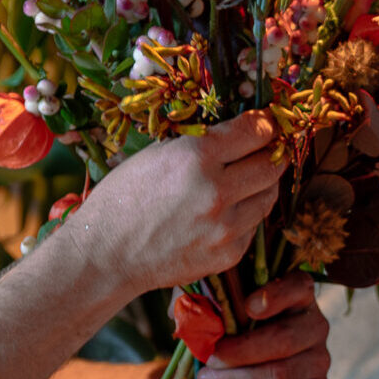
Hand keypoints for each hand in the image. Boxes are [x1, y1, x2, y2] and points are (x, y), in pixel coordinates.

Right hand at [79, 114, 283, 301]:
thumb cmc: (123, 198)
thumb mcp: (156, 154)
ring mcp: (226, 227)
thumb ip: (200, 143)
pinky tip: (222, 212)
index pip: (256, 131)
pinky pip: (253, 226)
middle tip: (266, 149)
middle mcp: (217, 191)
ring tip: (243, 181)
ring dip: (261, 185)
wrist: (106, 255)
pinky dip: (245, 215)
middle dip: (272, 152)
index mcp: (196, 157)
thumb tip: (238, 132)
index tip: (268, 123)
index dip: (267, 124)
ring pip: (269, 196)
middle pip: (272, 164)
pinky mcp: (229, 254)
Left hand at [195, 272, 331, 378]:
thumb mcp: (217, 312)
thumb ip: (202, 303)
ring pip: (282, 373)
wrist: (248, 377)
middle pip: (283, 339)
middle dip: (238, 352)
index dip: (275, 296)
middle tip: (208, 360)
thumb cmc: (232, 335)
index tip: (247, 307)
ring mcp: (321, 359)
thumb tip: (180, 312)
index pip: (298, 286)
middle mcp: (315, 324)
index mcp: (296, 295)